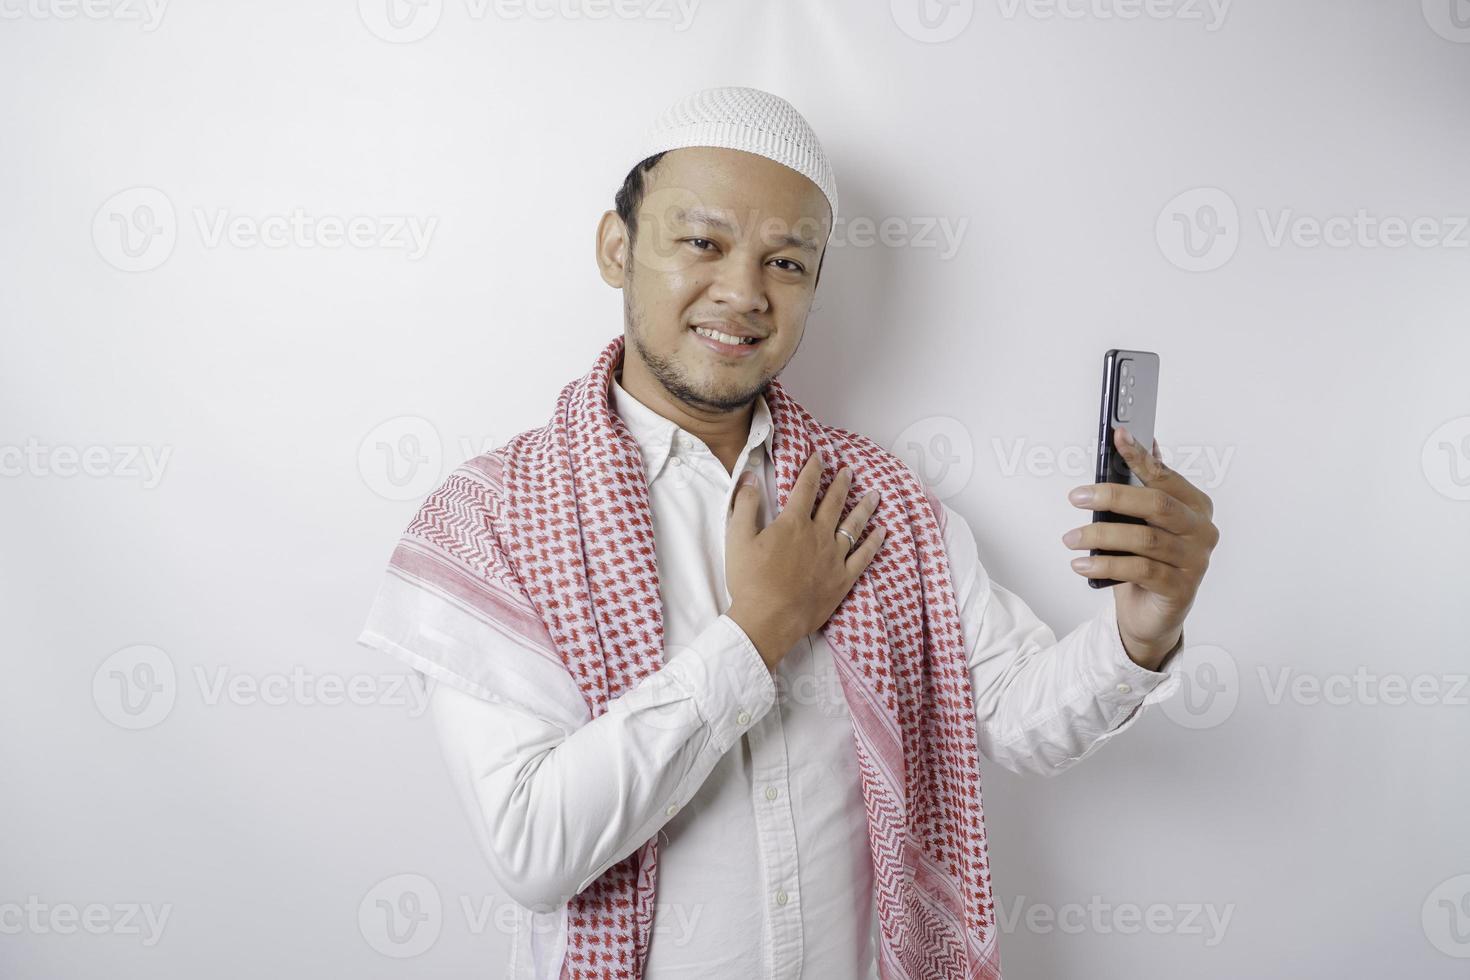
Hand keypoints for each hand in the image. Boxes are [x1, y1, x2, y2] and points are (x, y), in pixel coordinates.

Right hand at [725, 450, 886, 669]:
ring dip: (864, 507)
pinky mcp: (843, 579)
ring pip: (854, 525)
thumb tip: (751, 478)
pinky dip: (874, 542)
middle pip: (834, 502)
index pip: (805, 488)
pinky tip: (881, 532)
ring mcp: (834, 557)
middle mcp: (818, 535)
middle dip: (842, 483)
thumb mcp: (737, 538)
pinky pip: (864, 556)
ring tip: (874, 494)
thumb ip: (745, 505)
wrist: (769, 619)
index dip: (813, 469)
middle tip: (849, 471)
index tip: (819, 457)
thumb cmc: (750, 580)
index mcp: (793, 523)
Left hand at [1062, 426, 1218, 669]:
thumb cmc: (1147, 560)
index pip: (1165, 476)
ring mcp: (1195, 561)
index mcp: (1196, 506)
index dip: (1140, 456)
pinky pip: (1140, 570)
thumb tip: (1141, 442)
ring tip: (1070, 538)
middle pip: (1156, 505)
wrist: (1151, 614)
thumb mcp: (1143, 523)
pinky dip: (1106, 565)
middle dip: (1112, 497)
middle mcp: (1202, 531)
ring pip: (1145, 540)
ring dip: (1101, 535)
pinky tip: (1082, 564)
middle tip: (1076, 497)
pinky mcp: (1181, 589)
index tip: (1117, 436)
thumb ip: (1145, 487)